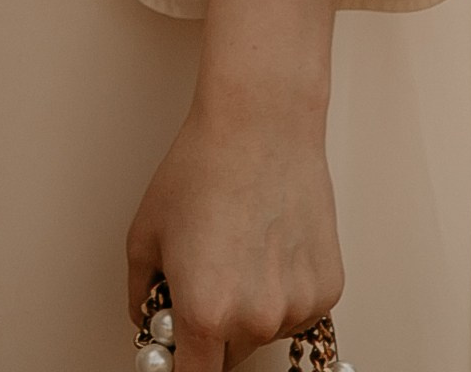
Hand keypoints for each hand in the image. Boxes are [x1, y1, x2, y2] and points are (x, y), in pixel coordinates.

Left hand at [128, 93, 342, 368]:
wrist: (261, 123)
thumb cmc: (202, 167)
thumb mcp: (145, 233)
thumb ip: (141, 297)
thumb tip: (150, 327)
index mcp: (205, 312)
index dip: (182, 366)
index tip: (180, 356)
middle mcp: (256, 320)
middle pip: (229, 355)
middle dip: (213, 327)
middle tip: (208, 272)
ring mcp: (298, 307)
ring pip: (265, 330)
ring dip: (251, 307)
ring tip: (243, 244)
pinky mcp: (329, 290)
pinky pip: (298, 309)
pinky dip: (284, 288)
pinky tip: (272, 241)